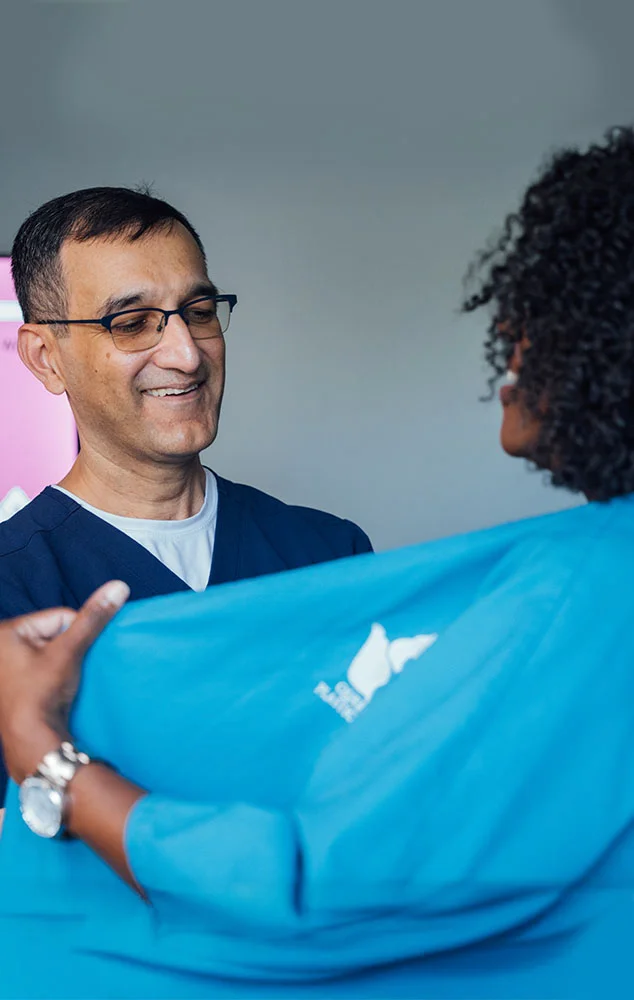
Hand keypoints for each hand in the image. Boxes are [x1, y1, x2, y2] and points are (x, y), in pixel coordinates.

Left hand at [0, 581, 128, 782]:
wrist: (31, 741)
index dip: (77, 633)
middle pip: (54, 634)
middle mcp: (1, 647)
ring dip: (64, 662)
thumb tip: (118, 586)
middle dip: (69, 648)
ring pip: (51, 652)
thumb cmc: (41, 693)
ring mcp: (6, 668)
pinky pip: (44, 668)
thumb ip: (93, 618)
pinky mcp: (14, 686)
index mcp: (6, 632)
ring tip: (65, 680)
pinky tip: (59, 688)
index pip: (59, 617)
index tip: (79, 654)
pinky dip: (56, 675)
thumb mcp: (69, 650)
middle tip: (70, 668)